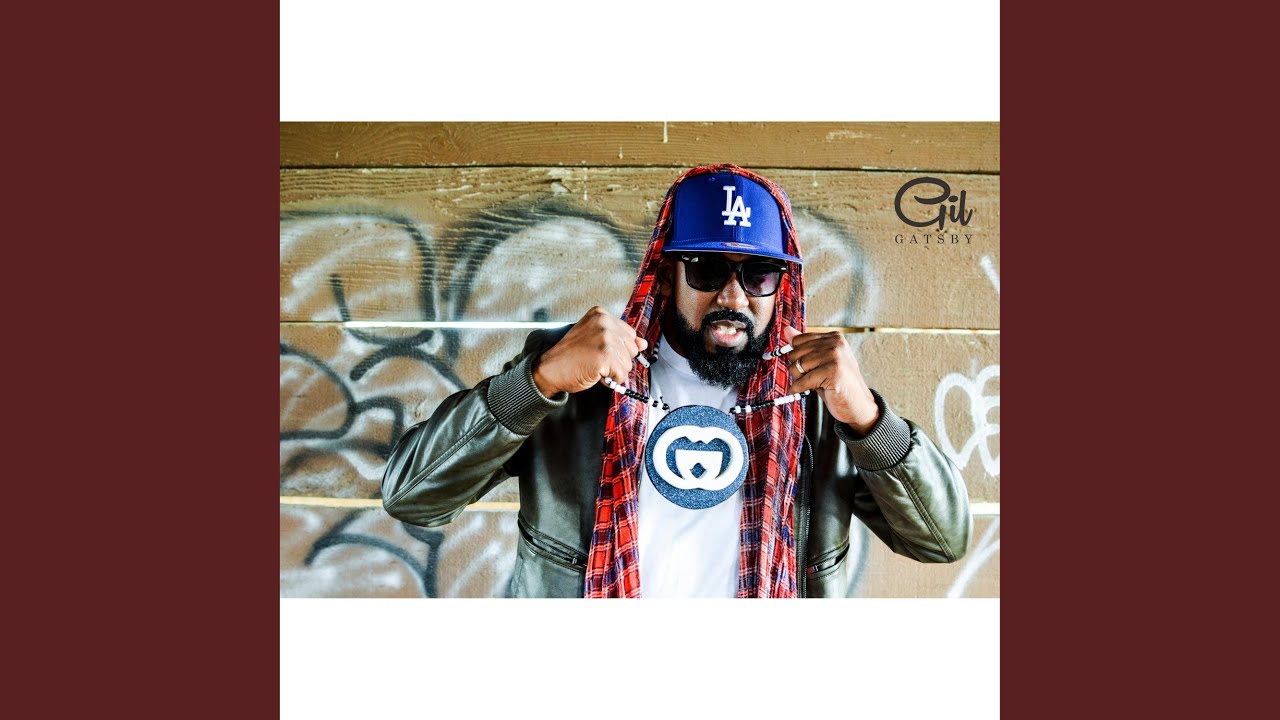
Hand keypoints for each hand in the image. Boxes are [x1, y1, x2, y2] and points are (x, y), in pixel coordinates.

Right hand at [532, 307, 647, 395]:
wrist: (550, 369)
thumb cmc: (569, 356)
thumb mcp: (596, 341)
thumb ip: (620, 340)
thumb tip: (643, 344)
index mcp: (601, 315)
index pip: (629, 335)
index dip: (617, 349)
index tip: (600, 351)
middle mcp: (604, 323)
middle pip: (632, 349)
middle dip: (617, 360)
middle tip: (595, 359)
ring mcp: (605, 338)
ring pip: (628, 364)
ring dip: (613, 371)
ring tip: (593, 365)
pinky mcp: (605, 356)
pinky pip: (621, 375)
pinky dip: (610, 380)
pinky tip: (595, 373)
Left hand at [783, 325, 878, 434]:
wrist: (859, 406)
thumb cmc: (838, 384)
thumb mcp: (821, 362)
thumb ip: (806, 346)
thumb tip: (787, 330)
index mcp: (834, 337)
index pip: (799, 340)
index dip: (797, 357)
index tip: (806, 367)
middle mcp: (836, 343)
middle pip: (796, 352)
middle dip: (797, 369)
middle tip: (808, 379)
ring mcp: (836, 356)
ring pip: (798, 366)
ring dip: (799, 380)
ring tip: (811, 385)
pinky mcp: (834, 371)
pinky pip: (804, 380)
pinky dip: (799, 389)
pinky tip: (805, 392)